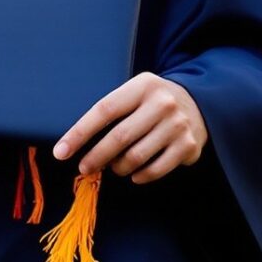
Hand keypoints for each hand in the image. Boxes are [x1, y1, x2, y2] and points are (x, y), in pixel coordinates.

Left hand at [53, 73, 203, 184]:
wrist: (200, 103)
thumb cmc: (153, 102)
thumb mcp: (135, 93)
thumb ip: (112, 112)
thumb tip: (77, 143)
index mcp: (142, 86)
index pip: (104, 111)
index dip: (79, 133)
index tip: (61, 152)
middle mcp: (162, 103)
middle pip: (119, 137)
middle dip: (96, 156)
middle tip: (84, 167)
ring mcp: (178, 125)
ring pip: (136, 157)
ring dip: (118, 167)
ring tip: (113, 167)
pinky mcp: (188, 145)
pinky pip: (156, 170)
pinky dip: (139, 176)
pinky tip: (134, 173)